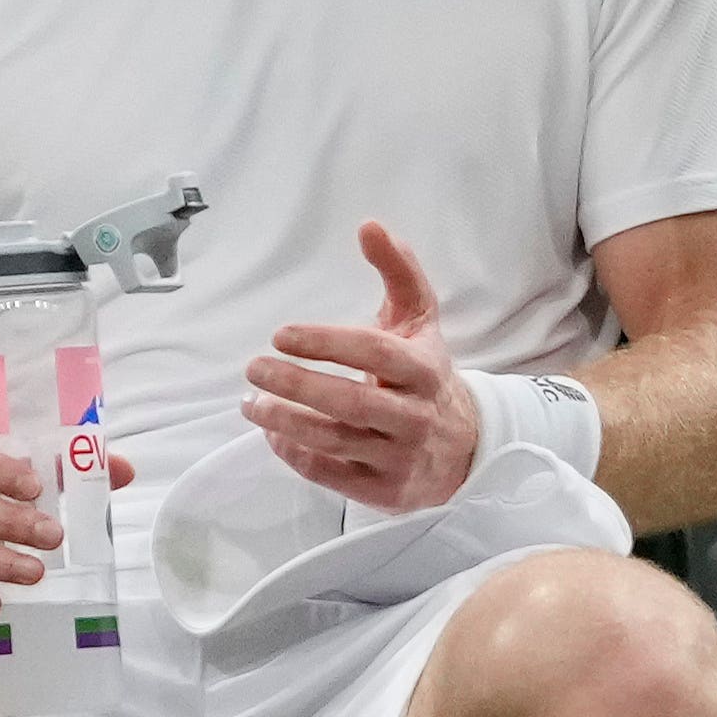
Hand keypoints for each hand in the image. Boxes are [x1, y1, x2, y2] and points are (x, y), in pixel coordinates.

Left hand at [243, 220, 482, 512]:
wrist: (465, 447)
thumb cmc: (425, 374)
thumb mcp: (419, 321)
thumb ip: (398, 271)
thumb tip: (369, 225)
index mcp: (423, 370)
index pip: (372, 353)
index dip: (325, 342)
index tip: (280, 335)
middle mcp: (415, 416)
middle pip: (349, 402)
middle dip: (295, 384)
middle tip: (253, 368)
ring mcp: (400, 457)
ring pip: (335, 440)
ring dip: (284, 421)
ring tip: (250, 403)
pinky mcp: (385, 491)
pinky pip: (331, 474)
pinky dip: (296, 454)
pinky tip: (272, 434)